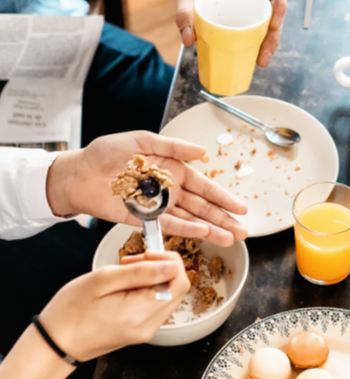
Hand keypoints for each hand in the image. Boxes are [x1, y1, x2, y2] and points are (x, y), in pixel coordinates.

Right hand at [38, 251, 189, 361]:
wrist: (55, 344)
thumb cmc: (70, 312)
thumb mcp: (102, 281)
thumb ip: (140, 272)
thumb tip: (171, 265)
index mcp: (141, 313)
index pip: (180, 282)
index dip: (169, 261)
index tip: (146, 254)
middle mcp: (149, 326)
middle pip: (177, 288)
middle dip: (160, 268)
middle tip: (130, 263)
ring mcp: (146, 331)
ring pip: (167, 295)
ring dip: (152, 279)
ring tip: (123, 275)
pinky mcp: (141, 331)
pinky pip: (155, 305)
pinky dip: (146, 291)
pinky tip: (124, 288)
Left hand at [46, 131, 247, 244]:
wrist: (77, 172)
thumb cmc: (106, 153)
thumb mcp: (142, 140)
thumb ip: (173, 146)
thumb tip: (201, 151)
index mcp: (173, 171)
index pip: (205, 187)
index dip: (224, 198)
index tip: (242, 208)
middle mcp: (170, 191)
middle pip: (203, 208)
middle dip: (224, 219)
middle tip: (243, 231)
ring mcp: (157, 207)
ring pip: (190, 220)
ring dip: (211, 229)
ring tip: (231, 239)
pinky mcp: (142, 219)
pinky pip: (167, 225)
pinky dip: (185, 229)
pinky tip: (203, 233)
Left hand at [173, 0, 286, 66]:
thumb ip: (184, 12)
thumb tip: (189, 39)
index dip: (279, 5)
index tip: (273, 25)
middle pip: (276, 8)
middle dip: (274, 34)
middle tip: (263, 56)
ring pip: (271, 17)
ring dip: (270, 39)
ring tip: (261, 60)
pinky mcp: (247, 5)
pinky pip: (260, 19)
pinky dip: (261, 36)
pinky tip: (255, 52)